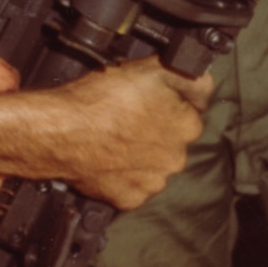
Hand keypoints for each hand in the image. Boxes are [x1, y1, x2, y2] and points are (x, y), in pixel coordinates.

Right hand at [47, 58, 212, 209]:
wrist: (60, 132)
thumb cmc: (100, 100)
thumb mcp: (151, 68)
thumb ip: (190, 77)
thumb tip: (207, 83)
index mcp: (186, 127)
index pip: (189, 112)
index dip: (168, 103)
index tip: (149, 100)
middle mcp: (175, 158)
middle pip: (171, 140)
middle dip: (155, 129)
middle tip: (128, 116)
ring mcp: (152, 182)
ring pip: (153, 163)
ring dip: (140, 152)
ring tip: (114, 135)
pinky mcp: (129, 198)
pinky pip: (132, 185)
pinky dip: (123, 174)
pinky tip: (108, 156)